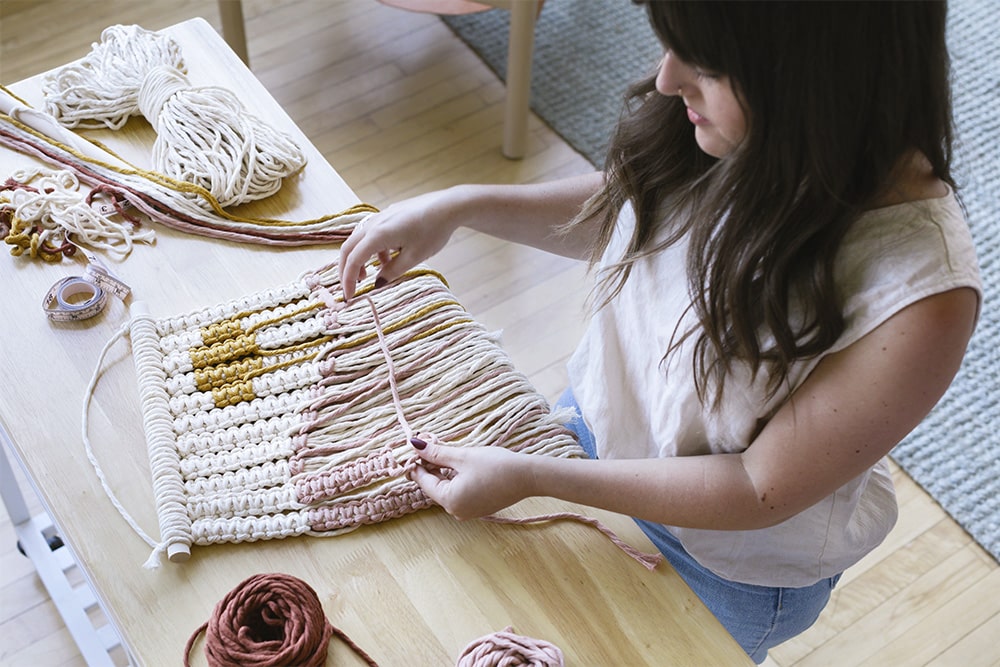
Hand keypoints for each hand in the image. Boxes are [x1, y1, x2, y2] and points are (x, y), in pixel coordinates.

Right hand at [338, 189, 464, 300]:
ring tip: (369, 275)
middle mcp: (373, 224)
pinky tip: (387, 258)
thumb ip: (392, 272)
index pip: (353, 260)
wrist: (448, 206)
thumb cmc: (433, 231)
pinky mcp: (387, 215)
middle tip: (351, 287)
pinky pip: (371, 233)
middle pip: (348, 248)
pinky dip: (372, 249)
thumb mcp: (414, 257)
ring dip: (359, 258)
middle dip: (346, 270)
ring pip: (359, 240)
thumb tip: (378, 283)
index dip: (348, 280)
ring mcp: (379, 217)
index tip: (349, 297)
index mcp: (377, 235)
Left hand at [407, 438, 533, 520]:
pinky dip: (455, 480)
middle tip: (427, 446)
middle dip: (430, 467)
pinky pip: (459, 493)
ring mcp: (468, 512)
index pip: (424, 481)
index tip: (412, 449)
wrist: (527, 477)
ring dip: (442, 472)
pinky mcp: (479, 508)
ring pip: (447, 490)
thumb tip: (415, 445)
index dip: (416, 464)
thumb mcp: (462, 456)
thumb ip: (436, 453)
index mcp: (449, 500)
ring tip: (441, 453)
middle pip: (435, 487)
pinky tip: (457, 465)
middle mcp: (456, 511)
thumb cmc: (495, 465)